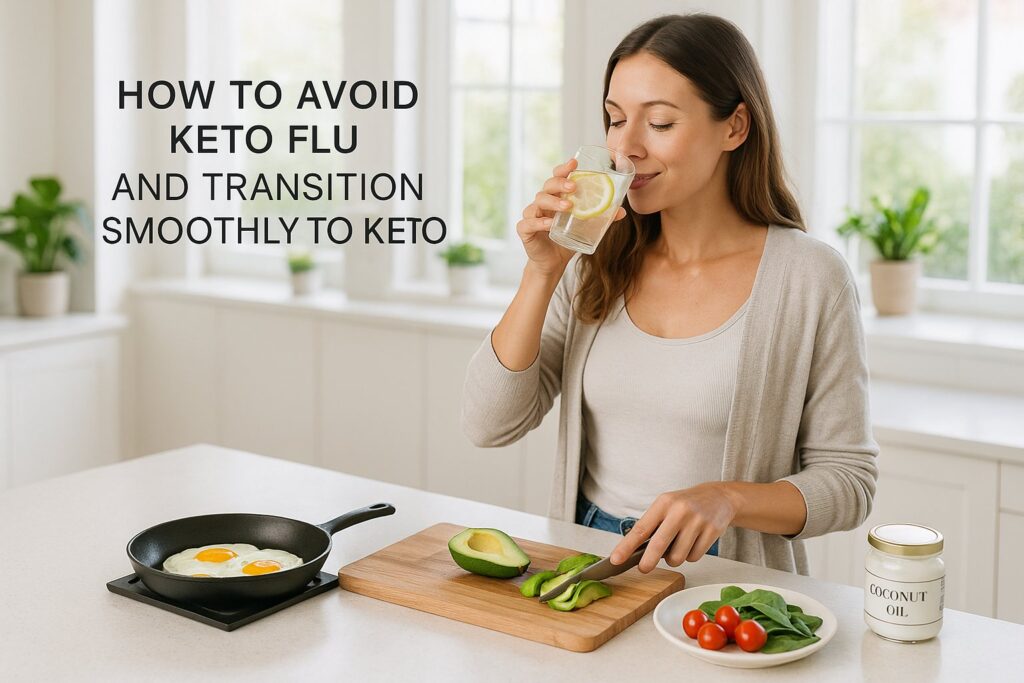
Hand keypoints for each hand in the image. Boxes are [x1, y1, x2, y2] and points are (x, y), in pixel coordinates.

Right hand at [516, 158, 626, 276]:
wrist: (552, 262)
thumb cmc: (567, 239)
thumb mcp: (585, 228)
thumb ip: (600, 218)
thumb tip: (622, 212)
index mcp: (556, 197)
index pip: (557, 177)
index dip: (564, 169)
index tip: (574, 163)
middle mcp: (543, 203)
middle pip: (548, 186)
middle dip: (560, 184)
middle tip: (574, 187)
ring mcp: (532, 215)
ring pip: (538, 202)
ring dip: (553, 202)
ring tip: (568, 207)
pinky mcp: (525, 230)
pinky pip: (529, 222)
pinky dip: (539, 222)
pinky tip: (549, 224)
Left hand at [609, 483, 738, 572]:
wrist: (720, 497)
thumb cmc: (686, 504)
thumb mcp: (667, 506)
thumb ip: (653, 525)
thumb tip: (635, 552)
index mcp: (664, 503)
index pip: (641, 529)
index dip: (626, 546)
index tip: (615, 559)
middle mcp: (680, 511)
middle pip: (659, 545)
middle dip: (648, 562)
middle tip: (644, 568)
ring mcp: (697, 521)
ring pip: (678, 556)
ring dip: (674, 559)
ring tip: (678, 546)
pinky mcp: (712, 531)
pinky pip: (694, 557)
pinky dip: (691, 556)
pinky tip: (694, 542)